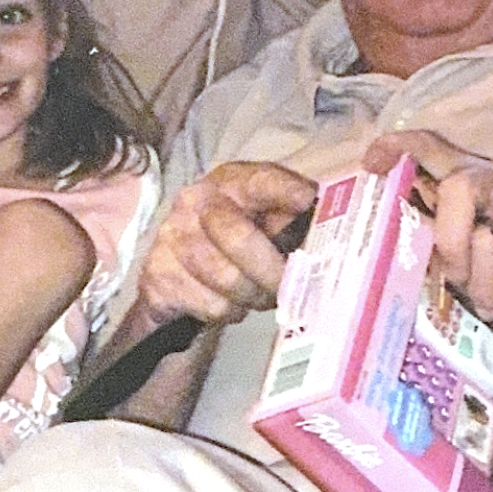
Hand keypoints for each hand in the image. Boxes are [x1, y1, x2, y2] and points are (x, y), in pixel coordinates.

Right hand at [138, 162, 317, 329]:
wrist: (175, 275)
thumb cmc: (235, 244)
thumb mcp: (263, 224)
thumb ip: (293, 223)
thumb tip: (335, 234)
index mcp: (232, 181)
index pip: (260, 180)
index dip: (285, 191)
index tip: (308, 202)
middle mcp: (196, 201)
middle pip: (237, 238)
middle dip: (271, 271)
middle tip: (289, 289)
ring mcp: (172, 237)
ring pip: (226, 279)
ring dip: (251, 297)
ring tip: (258, 297)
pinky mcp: (157, 275)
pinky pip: (208, 304)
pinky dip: (226, 311)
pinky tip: (227, 303)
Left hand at [364, 130, 492, 320]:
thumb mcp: (471, 245)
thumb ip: (439, 239)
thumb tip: (394, 255)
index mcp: (471, 178)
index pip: (431, 147)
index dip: (399, 149)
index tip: (370, 164)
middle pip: (457, 190)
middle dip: (448, 243)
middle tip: (454, 276)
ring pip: (486, 239)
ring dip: (481, 285)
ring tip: (488, 300)